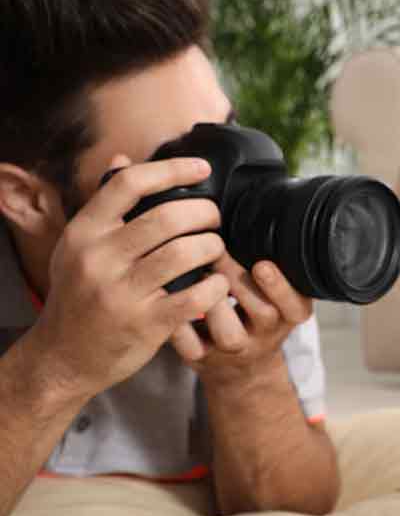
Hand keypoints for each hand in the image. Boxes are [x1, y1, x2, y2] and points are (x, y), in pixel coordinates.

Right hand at [29, 155, 229, 403]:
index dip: (172, 169)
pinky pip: (195, 295)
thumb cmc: (80, 295)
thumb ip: (103, 206)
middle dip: (204, 212)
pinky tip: (218, 283)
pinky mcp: (145, 323)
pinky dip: (216, 286)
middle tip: (215, 218)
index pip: (129, 184)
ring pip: (185, 253)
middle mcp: (99, 258)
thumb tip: (123, 159)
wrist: (64, 357)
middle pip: (167, 217)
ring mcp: (121, 292)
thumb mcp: (78, 247)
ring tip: (216, 248)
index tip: (202, 169)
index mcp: (84, 233)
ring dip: (213, 246)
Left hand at [171, 254, 312, 389]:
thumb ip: (270, 264)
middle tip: (217, 252)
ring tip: (194, 272)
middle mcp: (266, 334)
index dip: (281, 287)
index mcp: (288, 315)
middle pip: (263, 313)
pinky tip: (168, 296)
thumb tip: (255, 212)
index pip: (297, 306)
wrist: (239, 367)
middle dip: (239, 281)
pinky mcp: (203, 359)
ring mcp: (235, 349)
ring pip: (228, 332)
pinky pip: (189, 346)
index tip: (263, 265)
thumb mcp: (276, 294)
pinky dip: (177, 322)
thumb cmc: (253, 314)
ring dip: (211, 301)